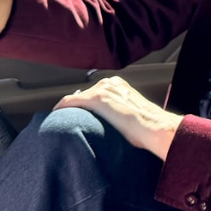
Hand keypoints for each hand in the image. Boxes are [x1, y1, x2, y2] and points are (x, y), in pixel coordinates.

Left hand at [54, 75, 180, 159]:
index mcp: (120, 85)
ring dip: (71, 109)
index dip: (86, 104)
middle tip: (72, 120)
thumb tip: (117, 124)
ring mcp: (102, 90)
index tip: (81, 113)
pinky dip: (62, 107)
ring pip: (77, 98)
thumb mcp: (134, 113)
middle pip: (85, 93)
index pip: (96, 91)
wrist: (154, 127)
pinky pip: (70, 101)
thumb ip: (122, 112)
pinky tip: (56, 114)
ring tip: (65, 120)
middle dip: (78, 107)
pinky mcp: (95, 100)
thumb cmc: (148, 126)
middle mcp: (110, 83)